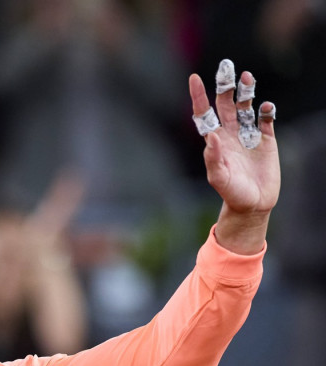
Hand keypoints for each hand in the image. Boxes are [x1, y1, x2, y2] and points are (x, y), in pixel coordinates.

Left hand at [189, 62, 279, 253]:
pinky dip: (266, 110)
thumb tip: (211, 137)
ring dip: (246, 91)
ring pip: (245, 105)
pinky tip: (265, 107)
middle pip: (224, 103)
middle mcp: (229, 132)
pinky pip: (266, 118)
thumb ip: (213, 159)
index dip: (199, 95)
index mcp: (214, 140)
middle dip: (224, 85)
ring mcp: (248, 134)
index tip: (194, 78)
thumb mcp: (218, 178)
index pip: (204, 113)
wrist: (253, 203)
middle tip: (226, 66)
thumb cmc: (231, 192)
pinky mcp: (266, 139)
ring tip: (246, 77)